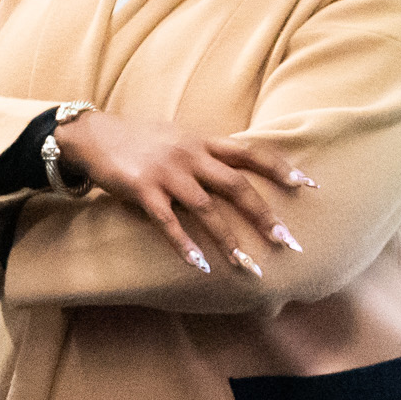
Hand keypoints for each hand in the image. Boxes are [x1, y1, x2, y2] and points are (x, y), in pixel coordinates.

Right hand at [50, 105, 313, 279]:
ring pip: (207, 209)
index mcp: (203, 142)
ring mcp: (167, 173)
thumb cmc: (138, 138)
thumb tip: (236, 168)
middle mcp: (190, 155)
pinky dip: (185, 245)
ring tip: (248, 266)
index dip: (281, 168)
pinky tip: (200, 266)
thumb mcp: (178, 136)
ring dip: (229, 240)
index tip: (308, 186)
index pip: (251, 153)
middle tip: (287, 242)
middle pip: (237, 186)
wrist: (92, 133)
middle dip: (264, 215)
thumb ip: (206, 152)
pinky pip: (168, 222)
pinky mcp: (143, 190)